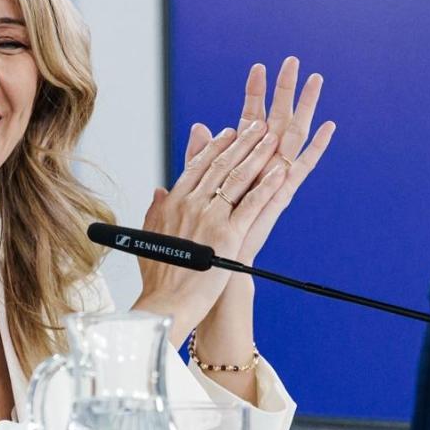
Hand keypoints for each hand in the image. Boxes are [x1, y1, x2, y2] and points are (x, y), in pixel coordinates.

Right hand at [132, 119, 289, 342]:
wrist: (166, 303)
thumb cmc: (159, 277)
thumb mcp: (149, 236)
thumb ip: (156, 209)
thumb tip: (159, 190)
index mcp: (173, 203)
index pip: (197, 166)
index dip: (215, 146)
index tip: (229, 132)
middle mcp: (191, 204)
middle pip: (220, 165)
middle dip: (242, 142)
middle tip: (258, 125)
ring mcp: (211, 218)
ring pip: (237, 178)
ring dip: (257, 155)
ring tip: (272, 138)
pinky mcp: (229, 235)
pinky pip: (252, 204)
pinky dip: (267, 185)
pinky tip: (280, 171)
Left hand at [187, 56, 335, 263]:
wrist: (217, 260)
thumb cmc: (210, 226)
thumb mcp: (201, 184)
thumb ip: (200, 155)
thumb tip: (198, 127)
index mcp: (244, 159)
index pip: (251, 117)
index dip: (255, 92)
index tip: (258, 66)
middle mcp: (264, 164)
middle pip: (277, 118)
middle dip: (285, 90)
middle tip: (292, 61)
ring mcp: (276, 177)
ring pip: (294, 134)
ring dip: (305, 107)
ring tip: (316, 80)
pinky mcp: (283, 193)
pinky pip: (304, 167)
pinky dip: (317, 147)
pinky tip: (329, 127)